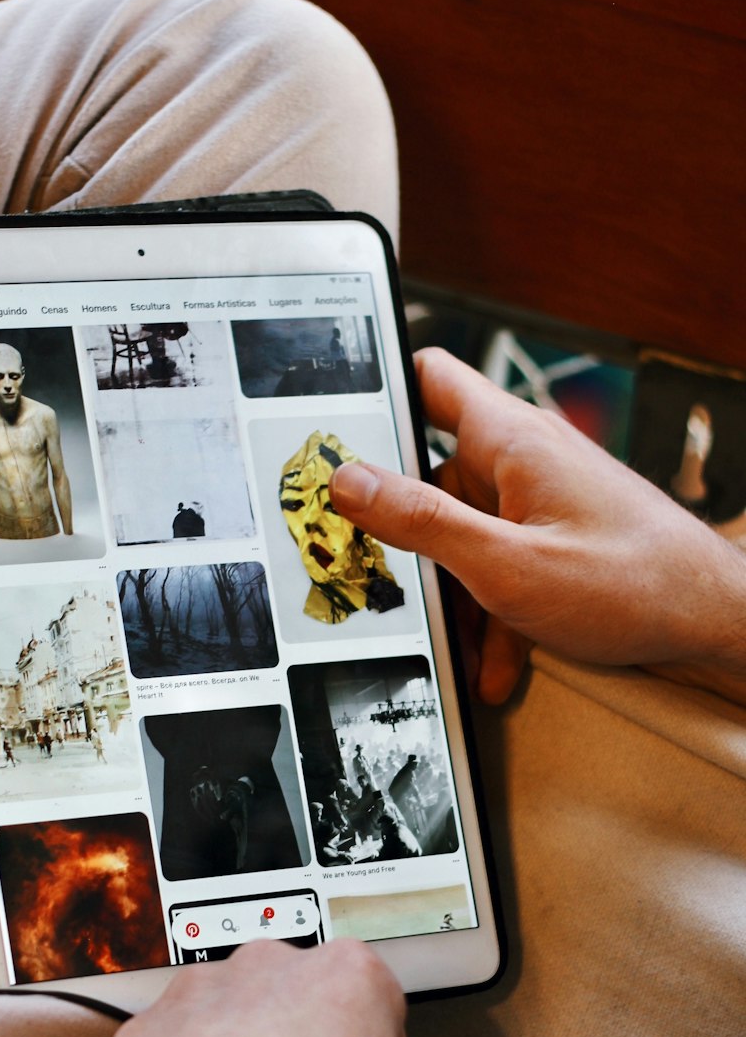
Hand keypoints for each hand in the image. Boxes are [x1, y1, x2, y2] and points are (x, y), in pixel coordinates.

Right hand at [330, 347, 745, 703]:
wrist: (715, 622)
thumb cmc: (633, 584)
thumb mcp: (505, 563)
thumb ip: (421, 521)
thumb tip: (349, 482)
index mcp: (510, 439)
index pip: (427, 377)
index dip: (375, 394)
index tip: (330, 435)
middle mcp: (523, 459)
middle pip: (432, 475)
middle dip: (408, 535)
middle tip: (379, 569)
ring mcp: (540, 499)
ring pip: (465, 534)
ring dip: (456, 592)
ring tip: (462, 640)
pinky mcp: (554, 538)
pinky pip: (500, 565)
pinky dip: (493, 610)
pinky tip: (497, 659)